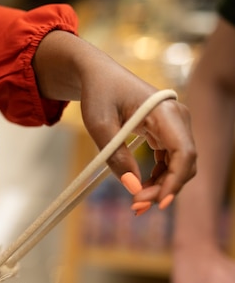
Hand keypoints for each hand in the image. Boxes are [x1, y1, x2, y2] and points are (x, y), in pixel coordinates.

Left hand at [80, 77, 195, 208]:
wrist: (99, 76)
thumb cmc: (99, 94)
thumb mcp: (99, 125)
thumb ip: (115, 156)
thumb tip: (133, 188)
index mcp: (165, 111)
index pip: (184, 152)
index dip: (175, 180)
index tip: (157, 202)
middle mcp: (177, 118)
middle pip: (185, 162)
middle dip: (165, 188)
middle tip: (136, 206)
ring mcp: (175, 125)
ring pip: (179, 165)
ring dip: (162, 186)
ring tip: (136, 202)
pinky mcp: (167, 132)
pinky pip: (170, 160)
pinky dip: (159, 177)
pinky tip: (141, 188)